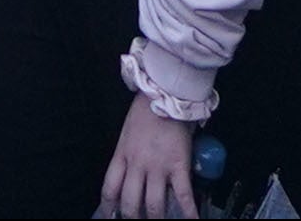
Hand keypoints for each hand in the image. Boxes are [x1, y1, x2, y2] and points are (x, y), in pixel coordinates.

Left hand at [98, 96, 200, 219]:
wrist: (166, 93)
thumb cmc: (147, 108)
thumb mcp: (128, 132)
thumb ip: (129, 153)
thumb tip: (133, 171)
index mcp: (122, 155)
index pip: (110, 188)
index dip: (108, 207)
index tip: (110, 216)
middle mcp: (137, 165)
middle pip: (130, 202)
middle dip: (131, 218)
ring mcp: (158, 167)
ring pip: (153, 205)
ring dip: (155, 218)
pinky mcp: (178, 166)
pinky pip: (182, 195)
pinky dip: (188, 212)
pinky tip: (192, 220)